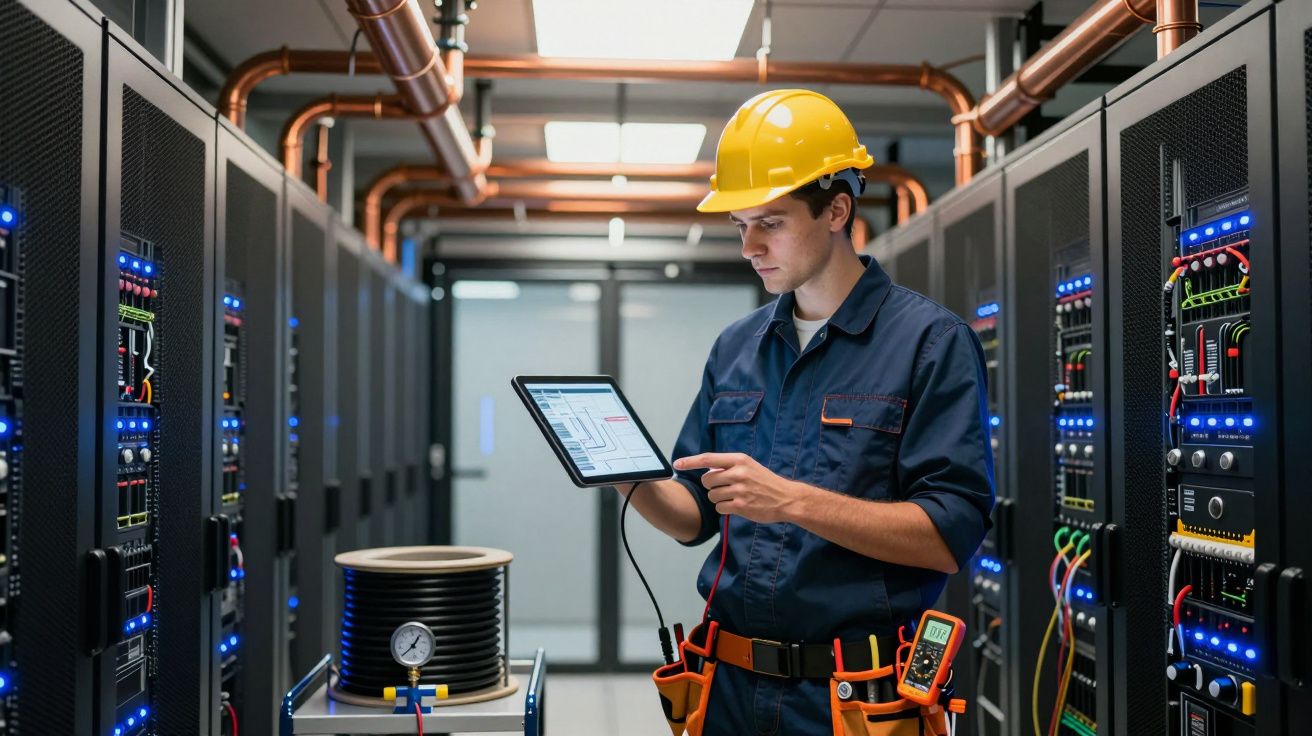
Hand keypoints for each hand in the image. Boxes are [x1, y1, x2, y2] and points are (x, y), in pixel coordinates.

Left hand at [673, 452, 807, 524]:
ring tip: (734, 496)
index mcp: (739, 460)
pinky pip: (719, 507)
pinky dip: (724, 508)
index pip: (708, 459)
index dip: (690, 461)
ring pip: (712, 495)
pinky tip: (737, 505)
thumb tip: (707, 470)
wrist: (786, 498)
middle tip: (725, 487)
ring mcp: (739, 490)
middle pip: (707, 480)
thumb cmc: (766, 481)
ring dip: (719, 498)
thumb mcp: (749, 466)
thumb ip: (729, 466)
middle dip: (712, 485)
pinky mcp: (741, 505)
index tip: (677, 463)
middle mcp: (738, 473)